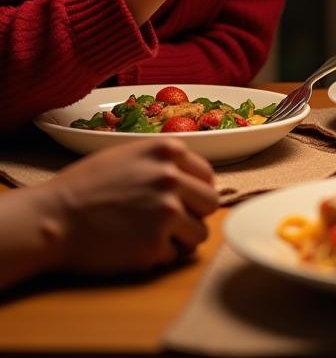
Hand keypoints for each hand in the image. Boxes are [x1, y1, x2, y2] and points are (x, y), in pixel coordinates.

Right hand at [36, 138, 218, 273]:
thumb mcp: (129, 155)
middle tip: (171, 222)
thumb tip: (192, 178)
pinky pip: (174, 256)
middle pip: (210, 204)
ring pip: (199, 233)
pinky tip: (133, 248)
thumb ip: (164, 162)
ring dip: (181, 239)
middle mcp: (171, 178)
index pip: (207, 175)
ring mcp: (165, 213)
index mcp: (168, 151)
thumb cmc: (85, 185)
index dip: (196, 191)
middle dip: (194, 215)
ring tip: (153, 236)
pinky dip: (157, 257)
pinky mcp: (153, 246)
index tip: (185, 201)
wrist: (52, 217)